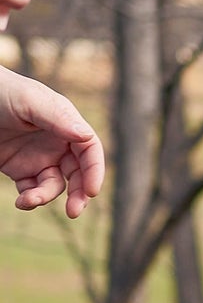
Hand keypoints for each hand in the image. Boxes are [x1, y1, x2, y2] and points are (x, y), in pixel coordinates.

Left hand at [0, 66, 104, 216]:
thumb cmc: (2, 91)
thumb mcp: (30, 101)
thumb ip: (58, 118)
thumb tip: (86, 136)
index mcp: (67, 125)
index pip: (90, 150)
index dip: (94, 171)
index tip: (90, 191)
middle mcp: (58, 144)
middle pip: (79, 173)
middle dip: (79, 193)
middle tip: (73, 211)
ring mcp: (39, 158)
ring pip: (54, 186)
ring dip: (46, 197)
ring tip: (28, 201)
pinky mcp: (20, 170)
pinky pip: (31, 190)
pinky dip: (30, 199)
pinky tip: (22, 201)